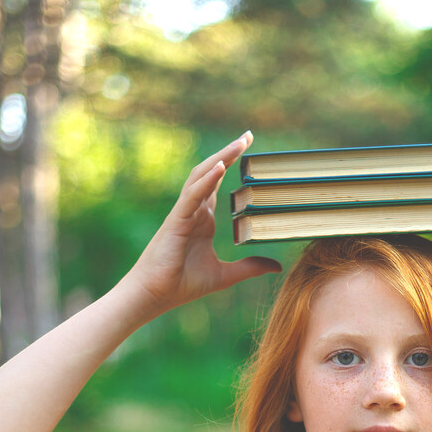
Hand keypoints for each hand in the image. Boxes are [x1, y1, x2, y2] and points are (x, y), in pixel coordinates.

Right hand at [127, 132, 280, 312]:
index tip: (249, 149)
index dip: (231, 165)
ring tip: (239, 143)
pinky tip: (220, 166)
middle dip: (228, 153)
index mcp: (203, 220)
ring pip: (202, 177)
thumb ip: (250, 267)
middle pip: (211, 173)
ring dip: (220, 158)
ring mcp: (184, 213)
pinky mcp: (176, 221)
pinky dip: (206, 180)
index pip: (218, 185)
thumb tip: (277, 266)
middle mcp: (193, 211)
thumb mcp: (226, 276)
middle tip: (247, 136)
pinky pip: (193, 195)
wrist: (154, 296)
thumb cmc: (182, 285)